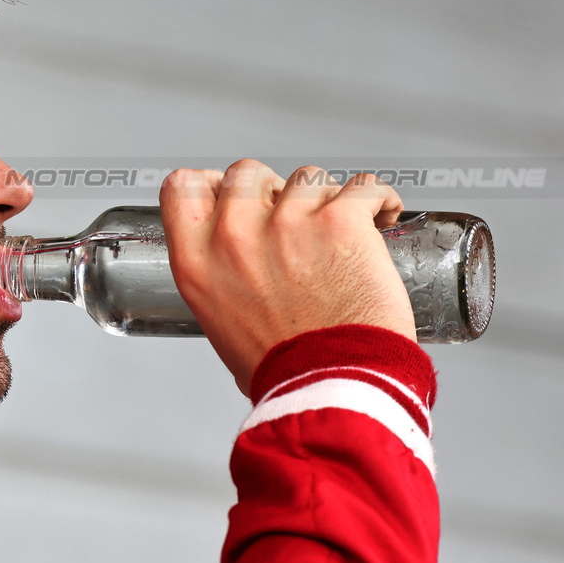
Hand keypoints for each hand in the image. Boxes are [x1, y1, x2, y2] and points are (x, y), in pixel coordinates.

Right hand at [160, 159, 415, 395]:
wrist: (333, 389)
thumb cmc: (285, 372)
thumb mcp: (219, 323)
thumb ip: (222, 277)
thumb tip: (241, 262)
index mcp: (197, 261)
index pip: (182, 187)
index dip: (209, 183)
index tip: (228, 191)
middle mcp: (235, 236)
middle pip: (246, 173)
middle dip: (273, 188)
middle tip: (295, 216)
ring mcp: (286, 224)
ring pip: (307, 178)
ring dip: (327, 200)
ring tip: (346, 232)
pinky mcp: (338, 221)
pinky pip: (363, 186)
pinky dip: (378, 198)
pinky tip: (382, 213)